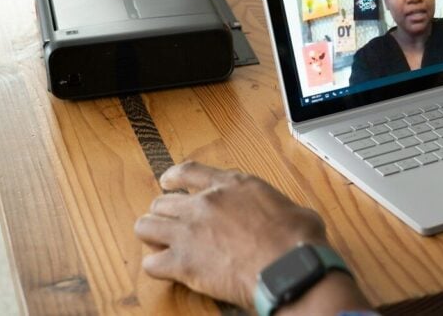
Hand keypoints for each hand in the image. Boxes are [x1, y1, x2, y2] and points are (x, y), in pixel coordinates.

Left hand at [134, 161, 369, 311]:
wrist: (288, 267)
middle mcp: (206, 203)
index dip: (173, 176)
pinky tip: (166, 270)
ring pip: (146, 226)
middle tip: (169, 223)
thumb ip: (275, 208)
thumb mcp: (291, 209)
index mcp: (234, 185)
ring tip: (159, 244)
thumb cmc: (296, 240)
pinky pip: (151, 263)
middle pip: (163, 201)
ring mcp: (190, 232)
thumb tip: (286, 218)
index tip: (167, 182)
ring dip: (152, 235)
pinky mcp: (183, 263)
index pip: (190, 172)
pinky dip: (156, 267)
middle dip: (164, 213)